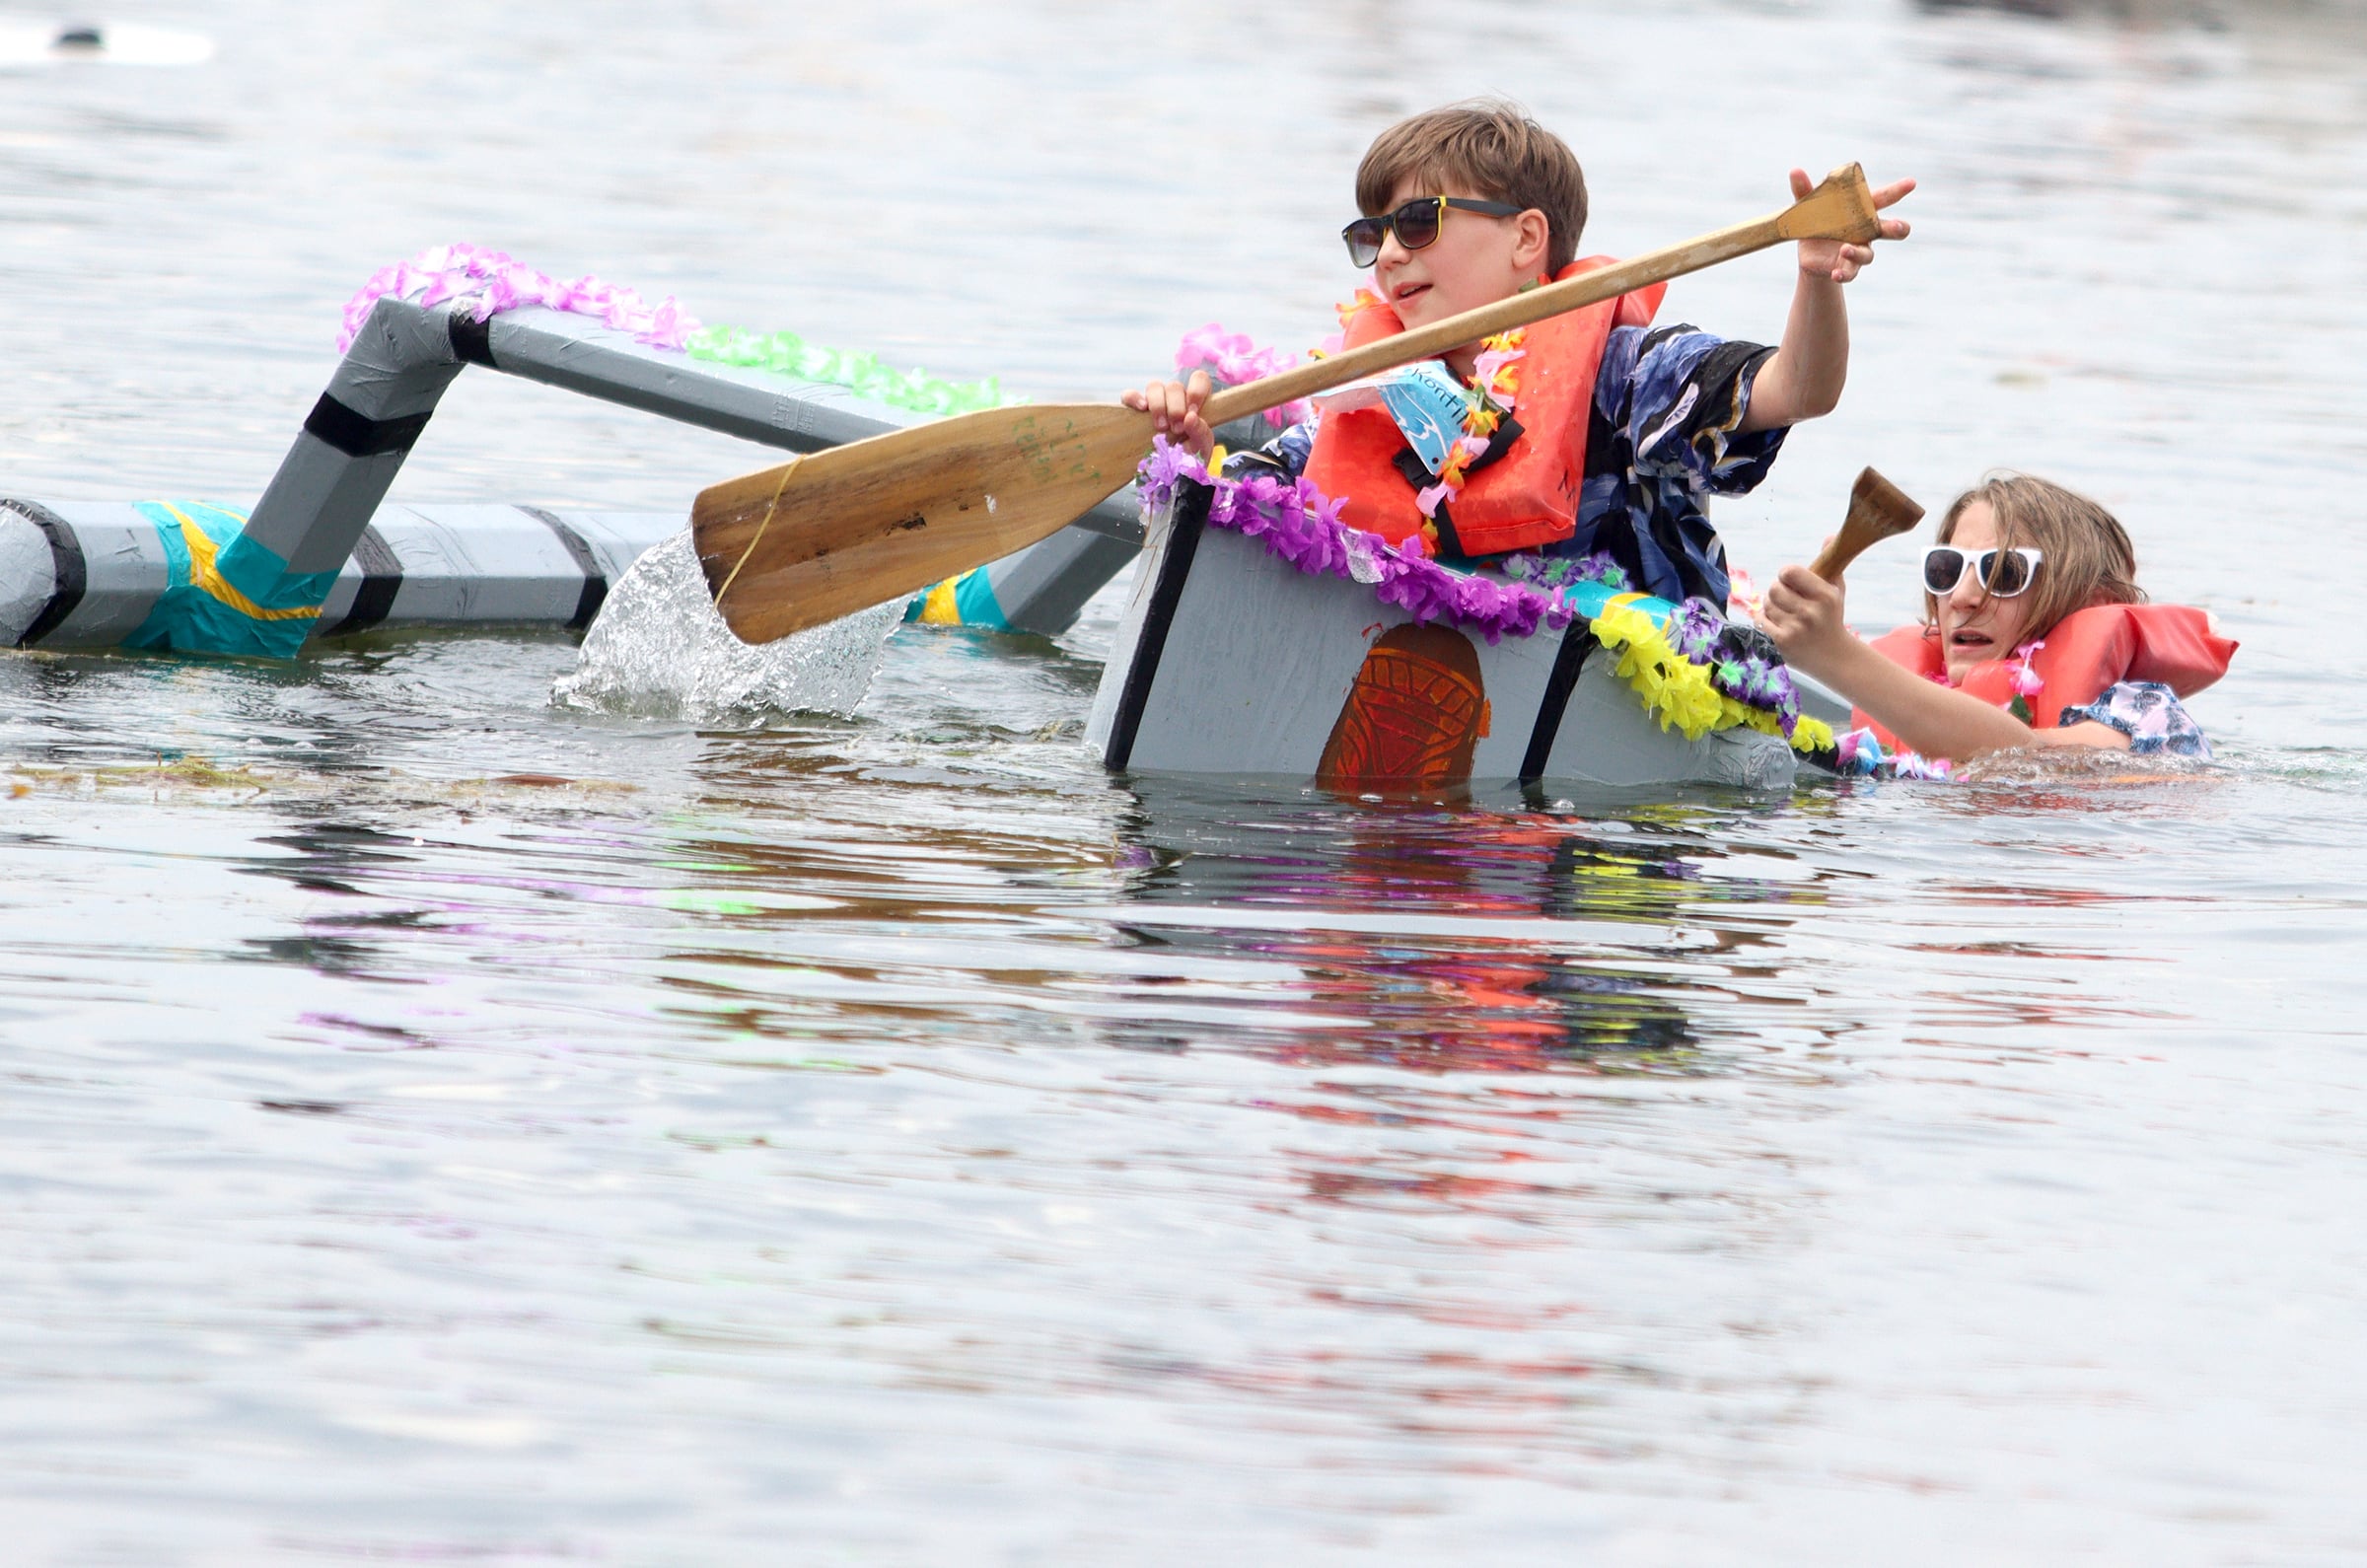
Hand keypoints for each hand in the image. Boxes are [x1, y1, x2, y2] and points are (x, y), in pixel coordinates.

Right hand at [1121, 370, 1214, 460]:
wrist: (1168, 476)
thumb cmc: (1188, 459)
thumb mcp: (1201, 449)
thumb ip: (1201, 432)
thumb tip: (1191, 417)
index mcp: (1194, 403)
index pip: (1198, 379)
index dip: (1196, 389)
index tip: (1193, 411)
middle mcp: (1174, 399)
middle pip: (1174, 386)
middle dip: (1176, 407)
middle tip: (1177, 429)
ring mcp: (1154, 403)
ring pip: (1154, 386)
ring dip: (1159, 405)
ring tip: (1161, 427)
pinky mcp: (1134, 411)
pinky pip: (1130, 395)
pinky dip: (1134, 398)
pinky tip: (1141, 410)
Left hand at [1760, 563, 1855, 680]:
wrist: (1834, 657)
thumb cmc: (1831, 619)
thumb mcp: (1836, 591)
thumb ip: (1830, 565)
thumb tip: (1828, 537)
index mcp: (1824, 596)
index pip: (1789, 572)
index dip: (1786, 574)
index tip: (1790, 581)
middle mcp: (1809, 612)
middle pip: (1774, 588)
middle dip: (1778, 591)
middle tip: (1787, 599)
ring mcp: (1794, 629)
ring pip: (1766, 605)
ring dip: (1771, 607)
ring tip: (1785, 613)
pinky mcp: (1780, 643)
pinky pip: (1760, 621)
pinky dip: (1764, 620)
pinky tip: (1777, 624)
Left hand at [1792, 168, 1913, 283]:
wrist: (1810, 253)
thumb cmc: (1817, 221)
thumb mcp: (1808, 206)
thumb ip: (1805, 190)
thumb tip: (1795, 171)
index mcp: (1861, 211)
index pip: (1883, 198)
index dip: (1897, 191)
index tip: (1911, 183)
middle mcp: (1866, 231)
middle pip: (1889, 230)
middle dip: (1897, 228)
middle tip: (1900, 227)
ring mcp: (1859, 250)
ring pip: (1867, 255)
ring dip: (1858, 253)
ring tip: (1845, 250)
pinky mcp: (1847, 267)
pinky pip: (1849, 273)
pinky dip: (1843, 274)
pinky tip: (1835, 273)